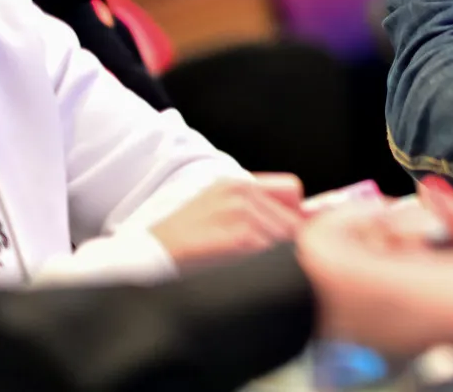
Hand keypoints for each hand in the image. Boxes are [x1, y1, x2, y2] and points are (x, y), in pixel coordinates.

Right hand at [149, 173, 303, 270]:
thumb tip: (306, 216)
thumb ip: (256, 211)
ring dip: (271, 256)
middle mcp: (241, 191)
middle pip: (292, 220)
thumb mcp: (216, 212)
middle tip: (257, 258)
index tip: (287, 234)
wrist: (146, 256)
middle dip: (284, 242)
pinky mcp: (239, 236)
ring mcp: (240, 211)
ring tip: (241, 264)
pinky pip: (272, 252)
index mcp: (236, 183)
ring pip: (285, 238)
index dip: (293, 215)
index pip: (291, 190)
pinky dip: (262, 265)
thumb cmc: (180, 242)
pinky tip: (238, 268)